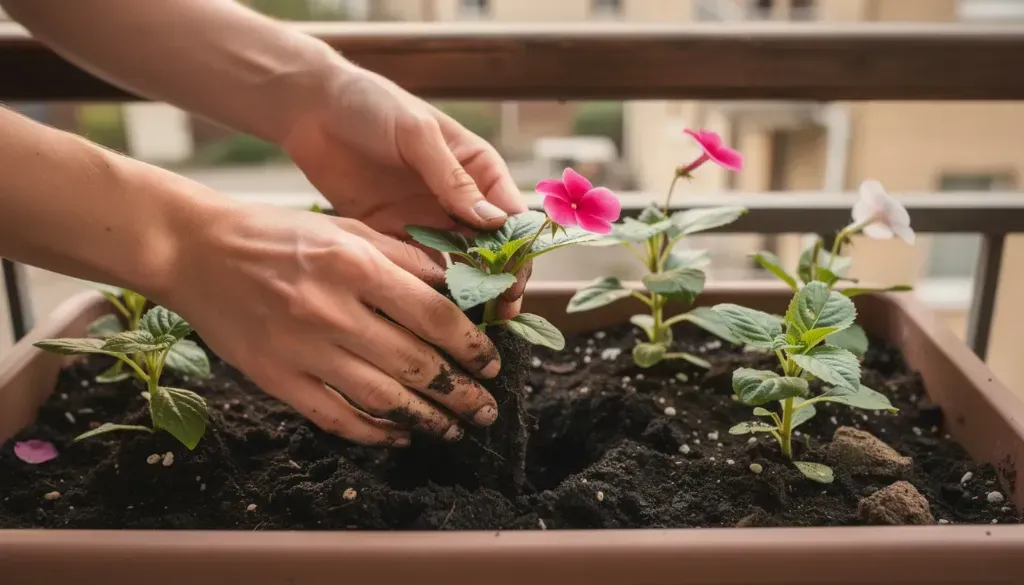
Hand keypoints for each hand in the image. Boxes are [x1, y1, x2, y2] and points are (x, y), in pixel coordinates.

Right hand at [166, 202, 499, 445]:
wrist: (194, 250)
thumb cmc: (275, 234)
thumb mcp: (346, 228)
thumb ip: (403, 257)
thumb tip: (458, 287)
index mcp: (356, 266)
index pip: (436, 317)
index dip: (474, 347)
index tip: (492, 364)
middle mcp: (333, 311)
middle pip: (418, 365)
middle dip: (462, 394)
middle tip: (485, 409)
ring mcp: (303, 350)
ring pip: (383, 399)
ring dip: (427, 421)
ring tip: (452, 429)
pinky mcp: (277, 379)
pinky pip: (336, 417)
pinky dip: (374, 432)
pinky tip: (398, 436)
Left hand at [282, 63, 530, 318]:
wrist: (311, 108)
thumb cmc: (372, 105)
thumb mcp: (417, 134)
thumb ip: (452, 177)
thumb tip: (495, 220)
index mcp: (478, 169)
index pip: (512, 216)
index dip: (518, 251)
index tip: (515, 282)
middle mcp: (458, 199)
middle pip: (491, 249)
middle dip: (498, 281)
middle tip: (500, 314)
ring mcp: (426, 219)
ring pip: (457, 265)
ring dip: (466, 292)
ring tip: (470, 324)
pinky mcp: (393, 235)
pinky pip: (416, 268)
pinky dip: (424, 291)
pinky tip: (428, 314)